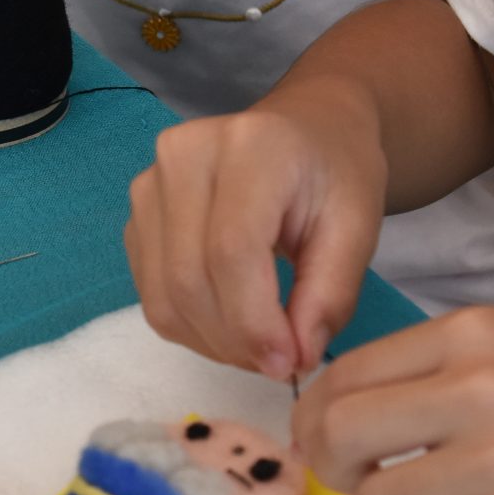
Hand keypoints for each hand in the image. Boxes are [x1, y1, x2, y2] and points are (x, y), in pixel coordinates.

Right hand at [124, 77, 387, 379]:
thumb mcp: (357, 227)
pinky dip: (192, 329)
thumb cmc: (335, 174)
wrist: (304, 131)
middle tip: (280, 364)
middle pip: (189, 278)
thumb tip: (295, 359)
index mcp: (248, 146)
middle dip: (235, 341)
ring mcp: (148, 186)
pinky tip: (232, 326)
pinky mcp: (135, 218)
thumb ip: (330, 293)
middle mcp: (182, 157)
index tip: (288, 363)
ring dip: (213, 342)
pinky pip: (152, 296)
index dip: (254, 320)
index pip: (231, 250)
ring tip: (260, 347)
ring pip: (163, 296)